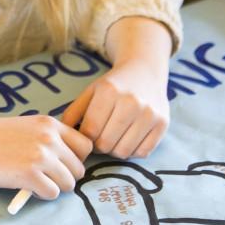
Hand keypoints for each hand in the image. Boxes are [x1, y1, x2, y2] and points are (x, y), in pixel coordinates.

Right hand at [0, 115, 92, 199]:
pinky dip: (41, 195)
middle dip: (65, 176)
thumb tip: (67, 161)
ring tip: (33, 183)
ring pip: (69, 184)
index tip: (59, 164)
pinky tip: (24, 187)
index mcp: (48, 123)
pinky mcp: (29, 175)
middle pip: (79, 168)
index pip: (85, 145)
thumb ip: (45, 139)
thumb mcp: (23, 128)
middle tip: (44, 178)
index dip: (75, 158)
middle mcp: (49, 137)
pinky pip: (52, 194)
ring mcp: (40, 156)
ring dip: (54, 187)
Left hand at [62, 18, 171, 158]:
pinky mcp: (163, 124)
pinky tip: (129, 138)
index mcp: (109, 91)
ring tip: (114, 137)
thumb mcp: (90, 91)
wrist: (145, 71)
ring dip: (115, 150)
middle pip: (106, 144)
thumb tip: (62, 136)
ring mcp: (149, 114)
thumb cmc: (113, 85)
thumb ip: (73, 112)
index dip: (85, 138)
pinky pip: (142, 153)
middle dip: (99, 145)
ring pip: (124, 152)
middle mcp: (131, 102)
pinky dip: (132, 151)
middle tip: (100, 137)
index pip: (90, 130)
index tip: (87, 133)